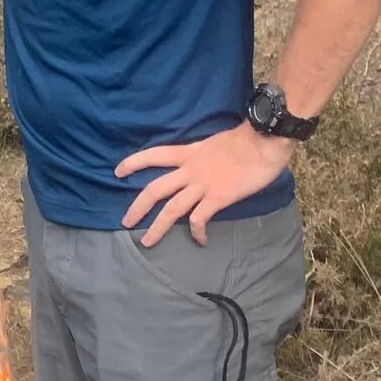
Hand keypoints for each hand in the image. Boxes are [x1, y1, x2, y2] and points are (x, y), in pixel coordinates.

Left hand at [115, 123, 291, 246]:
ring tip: (147, 242)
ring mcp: (202, 185)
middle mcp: (190, 170)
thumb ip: (206, 155)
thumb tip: (207, 164)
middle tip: (125, 221)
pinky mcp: (217, 198)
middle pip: (155, 189)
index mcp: (189, 153)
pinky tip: (199, 241)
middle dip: (137, 206)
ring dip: (157, 227)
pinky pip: (200, 219)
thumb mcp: (216, 143)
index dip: (133, 163)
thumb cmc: (246, 139)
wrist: (263, 140)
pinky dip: (196, 232)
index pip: (153, 155)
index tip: (117, 171)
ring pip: (171, 209)